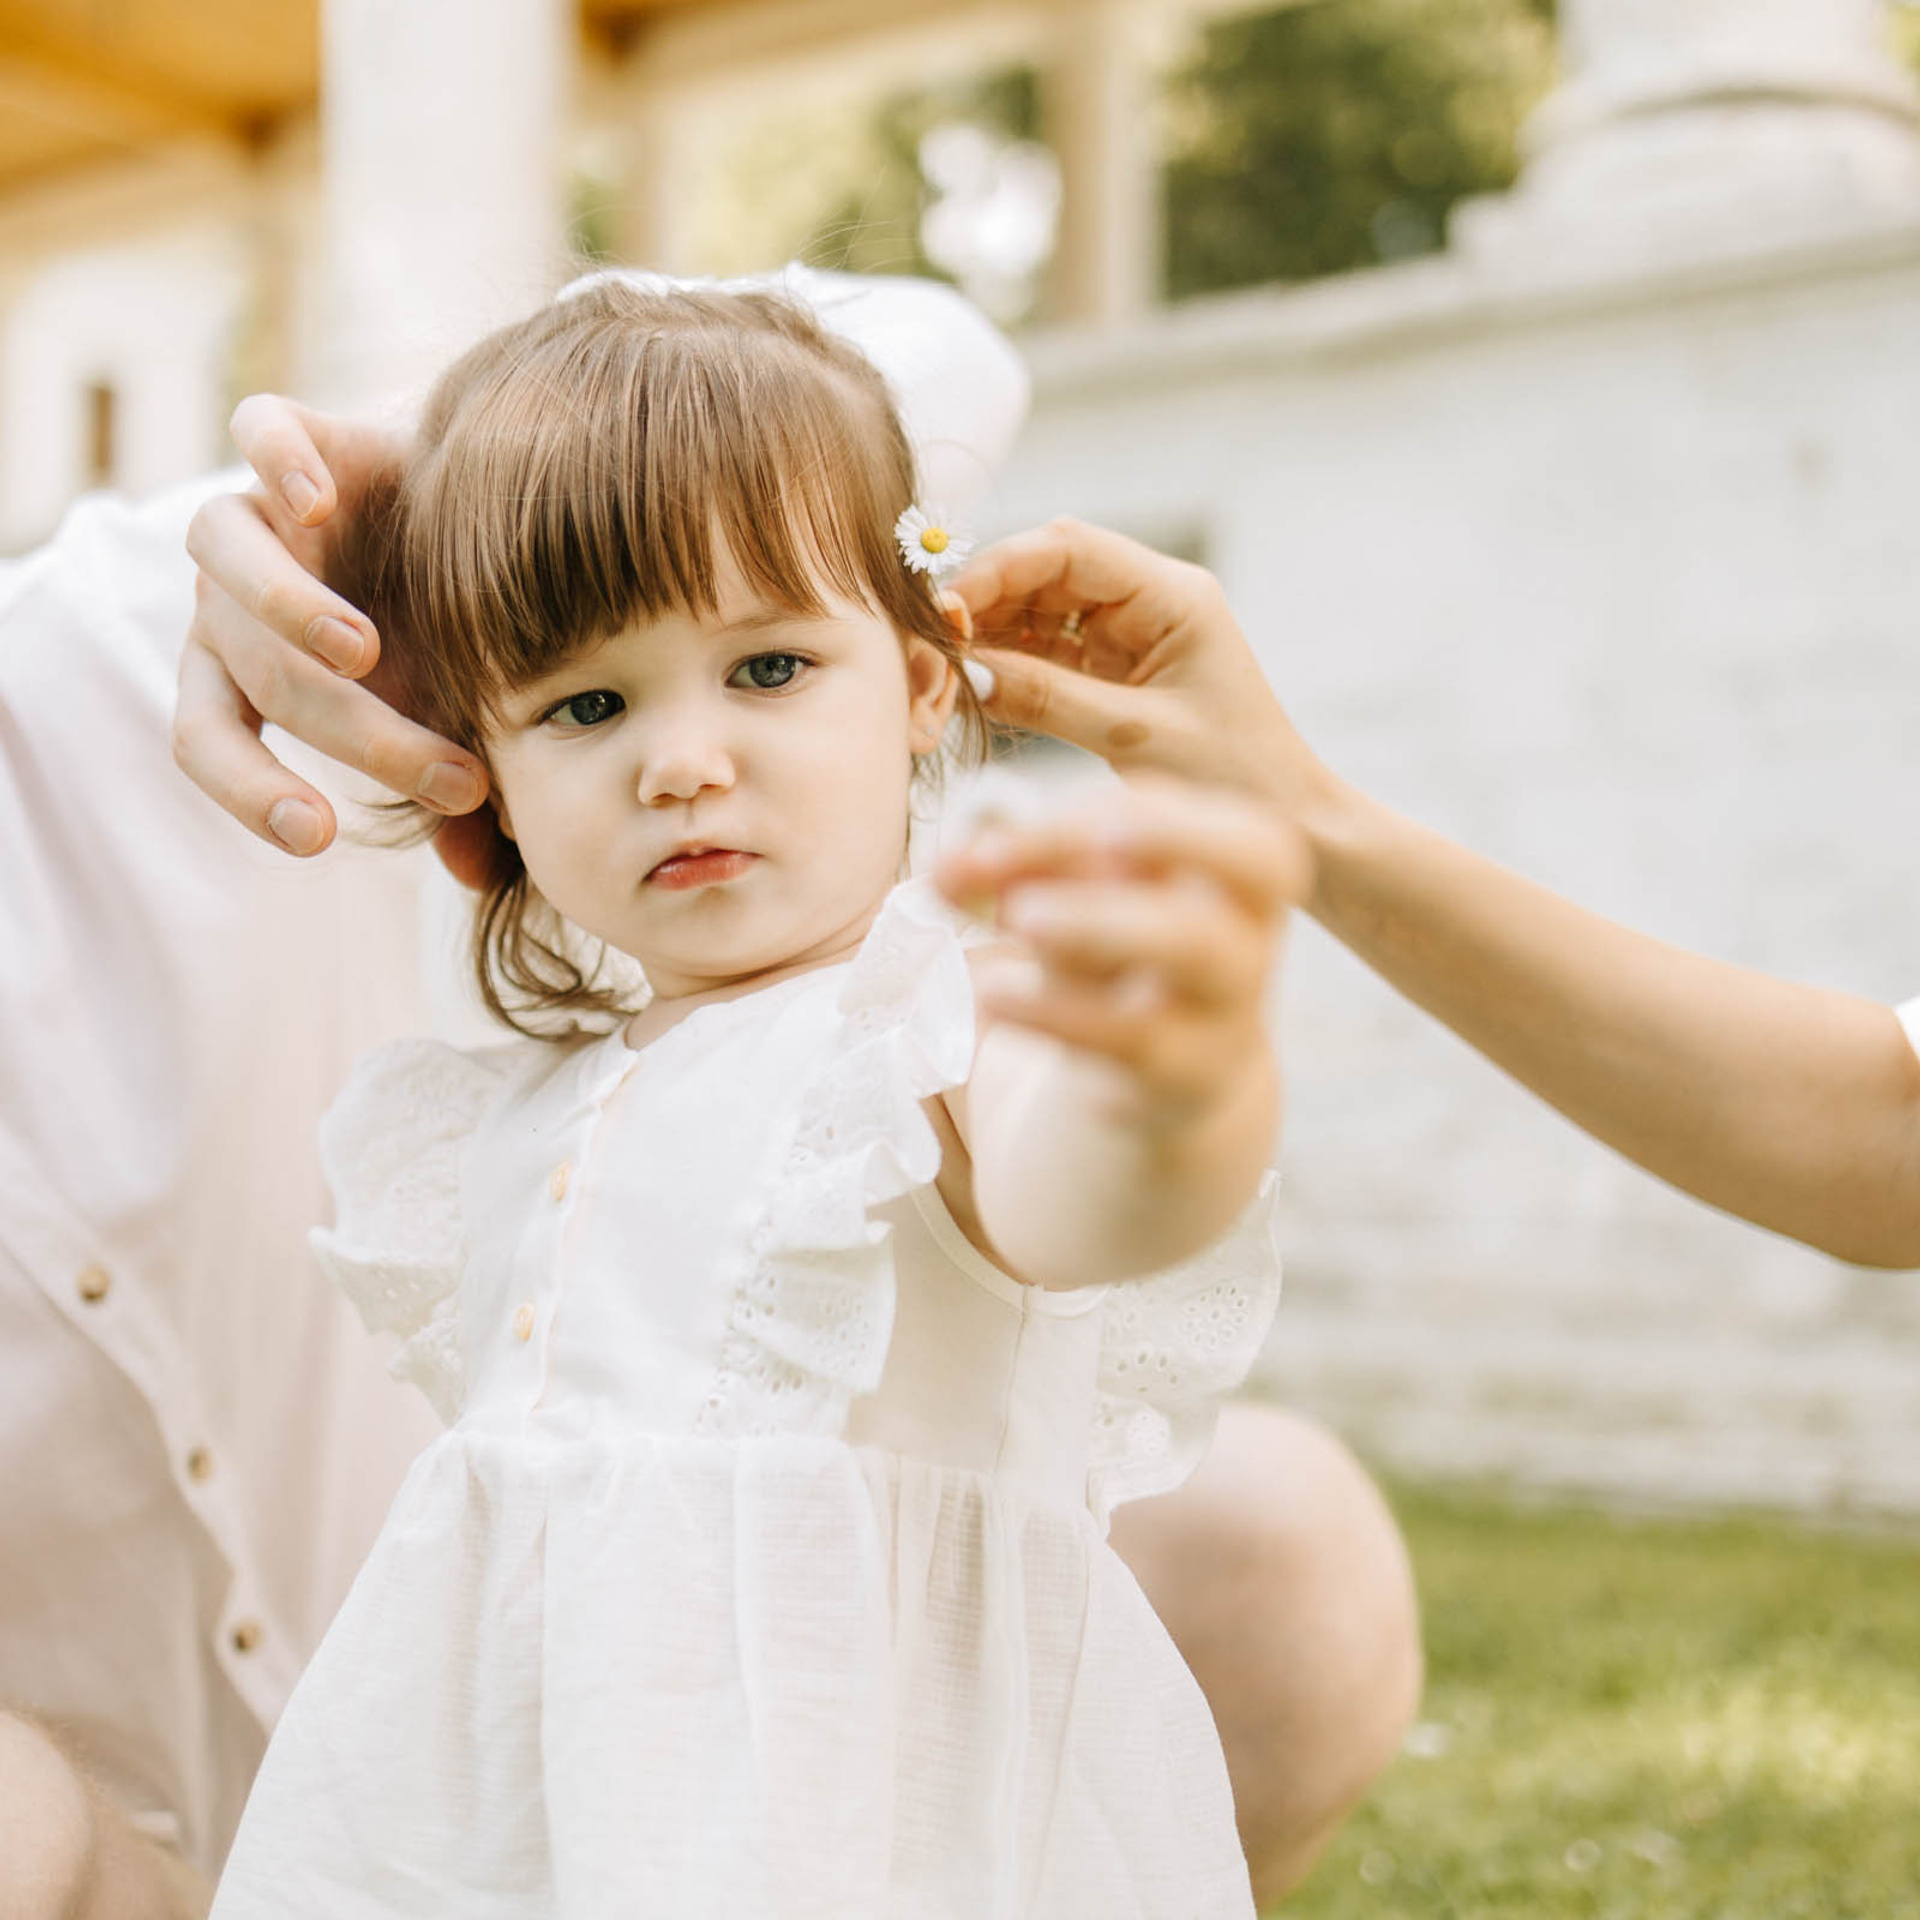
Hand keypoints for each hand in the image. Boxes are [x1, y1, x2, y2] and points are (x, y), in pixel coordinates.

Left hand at [175, 395, 495, 881]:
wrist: (491, 514)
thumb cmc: (458, 638)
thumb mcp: (459, 722)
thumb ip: (456, 797)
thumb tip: (473, 873)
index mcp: (248, 669)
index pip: (206, 737)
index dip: (249, 791)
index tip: (319, 835)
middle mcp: (235, 594)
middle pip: (259, 669)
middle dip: (356, 737)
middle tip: (456, 778)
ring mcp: (262, 509)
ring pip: (225, 552)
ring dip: (285, 613)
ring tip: (361, 654)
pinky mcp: (300, 436)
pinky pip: (259, 431)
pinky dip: (278, 464)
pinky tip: (321, 504)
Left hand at [935, 776, 1311, 1118]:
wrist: (1167, 1073)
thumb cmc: (1117, 952)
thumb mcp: (1073, 905)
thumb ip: (1014, 875)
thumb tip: (944, 871)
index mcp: (1229, 854)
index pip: (1174, 804)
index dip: (1086, 812)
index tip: (996, 840)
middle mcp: (1249, 918)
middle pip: (1254, 859)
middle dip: (1170, 833)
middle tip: (1094, 838)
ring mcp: (1231, 997)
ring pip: (1192, 943)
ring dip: (1099, 918)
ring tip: (1019, 917)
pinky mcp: (1191, 1068)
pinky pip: (1134, 1033)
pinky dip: (1058, 1010)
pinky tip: (996, 995)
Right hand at [951, 518, 1342, 824]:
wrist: (1288, 821)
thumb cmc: (1236, 777)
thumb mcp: (1136, 737)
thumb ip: (1049, 698)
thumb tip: (968, 670)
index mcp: (1172, 596)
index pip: (1068, 548)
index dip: (999, 570)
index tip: (948, 611)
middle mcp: (1151, 600)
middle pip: (1046, 571)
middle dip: (987, 600)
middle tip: (934, 643)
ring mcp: (1131, 633)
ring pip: (1040, 610)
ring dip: (992, 634)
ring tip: (945, 668)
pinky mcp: (1117, 670)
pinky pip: (1049, 652)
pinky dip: (1010, 666)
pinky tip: (974, 686)